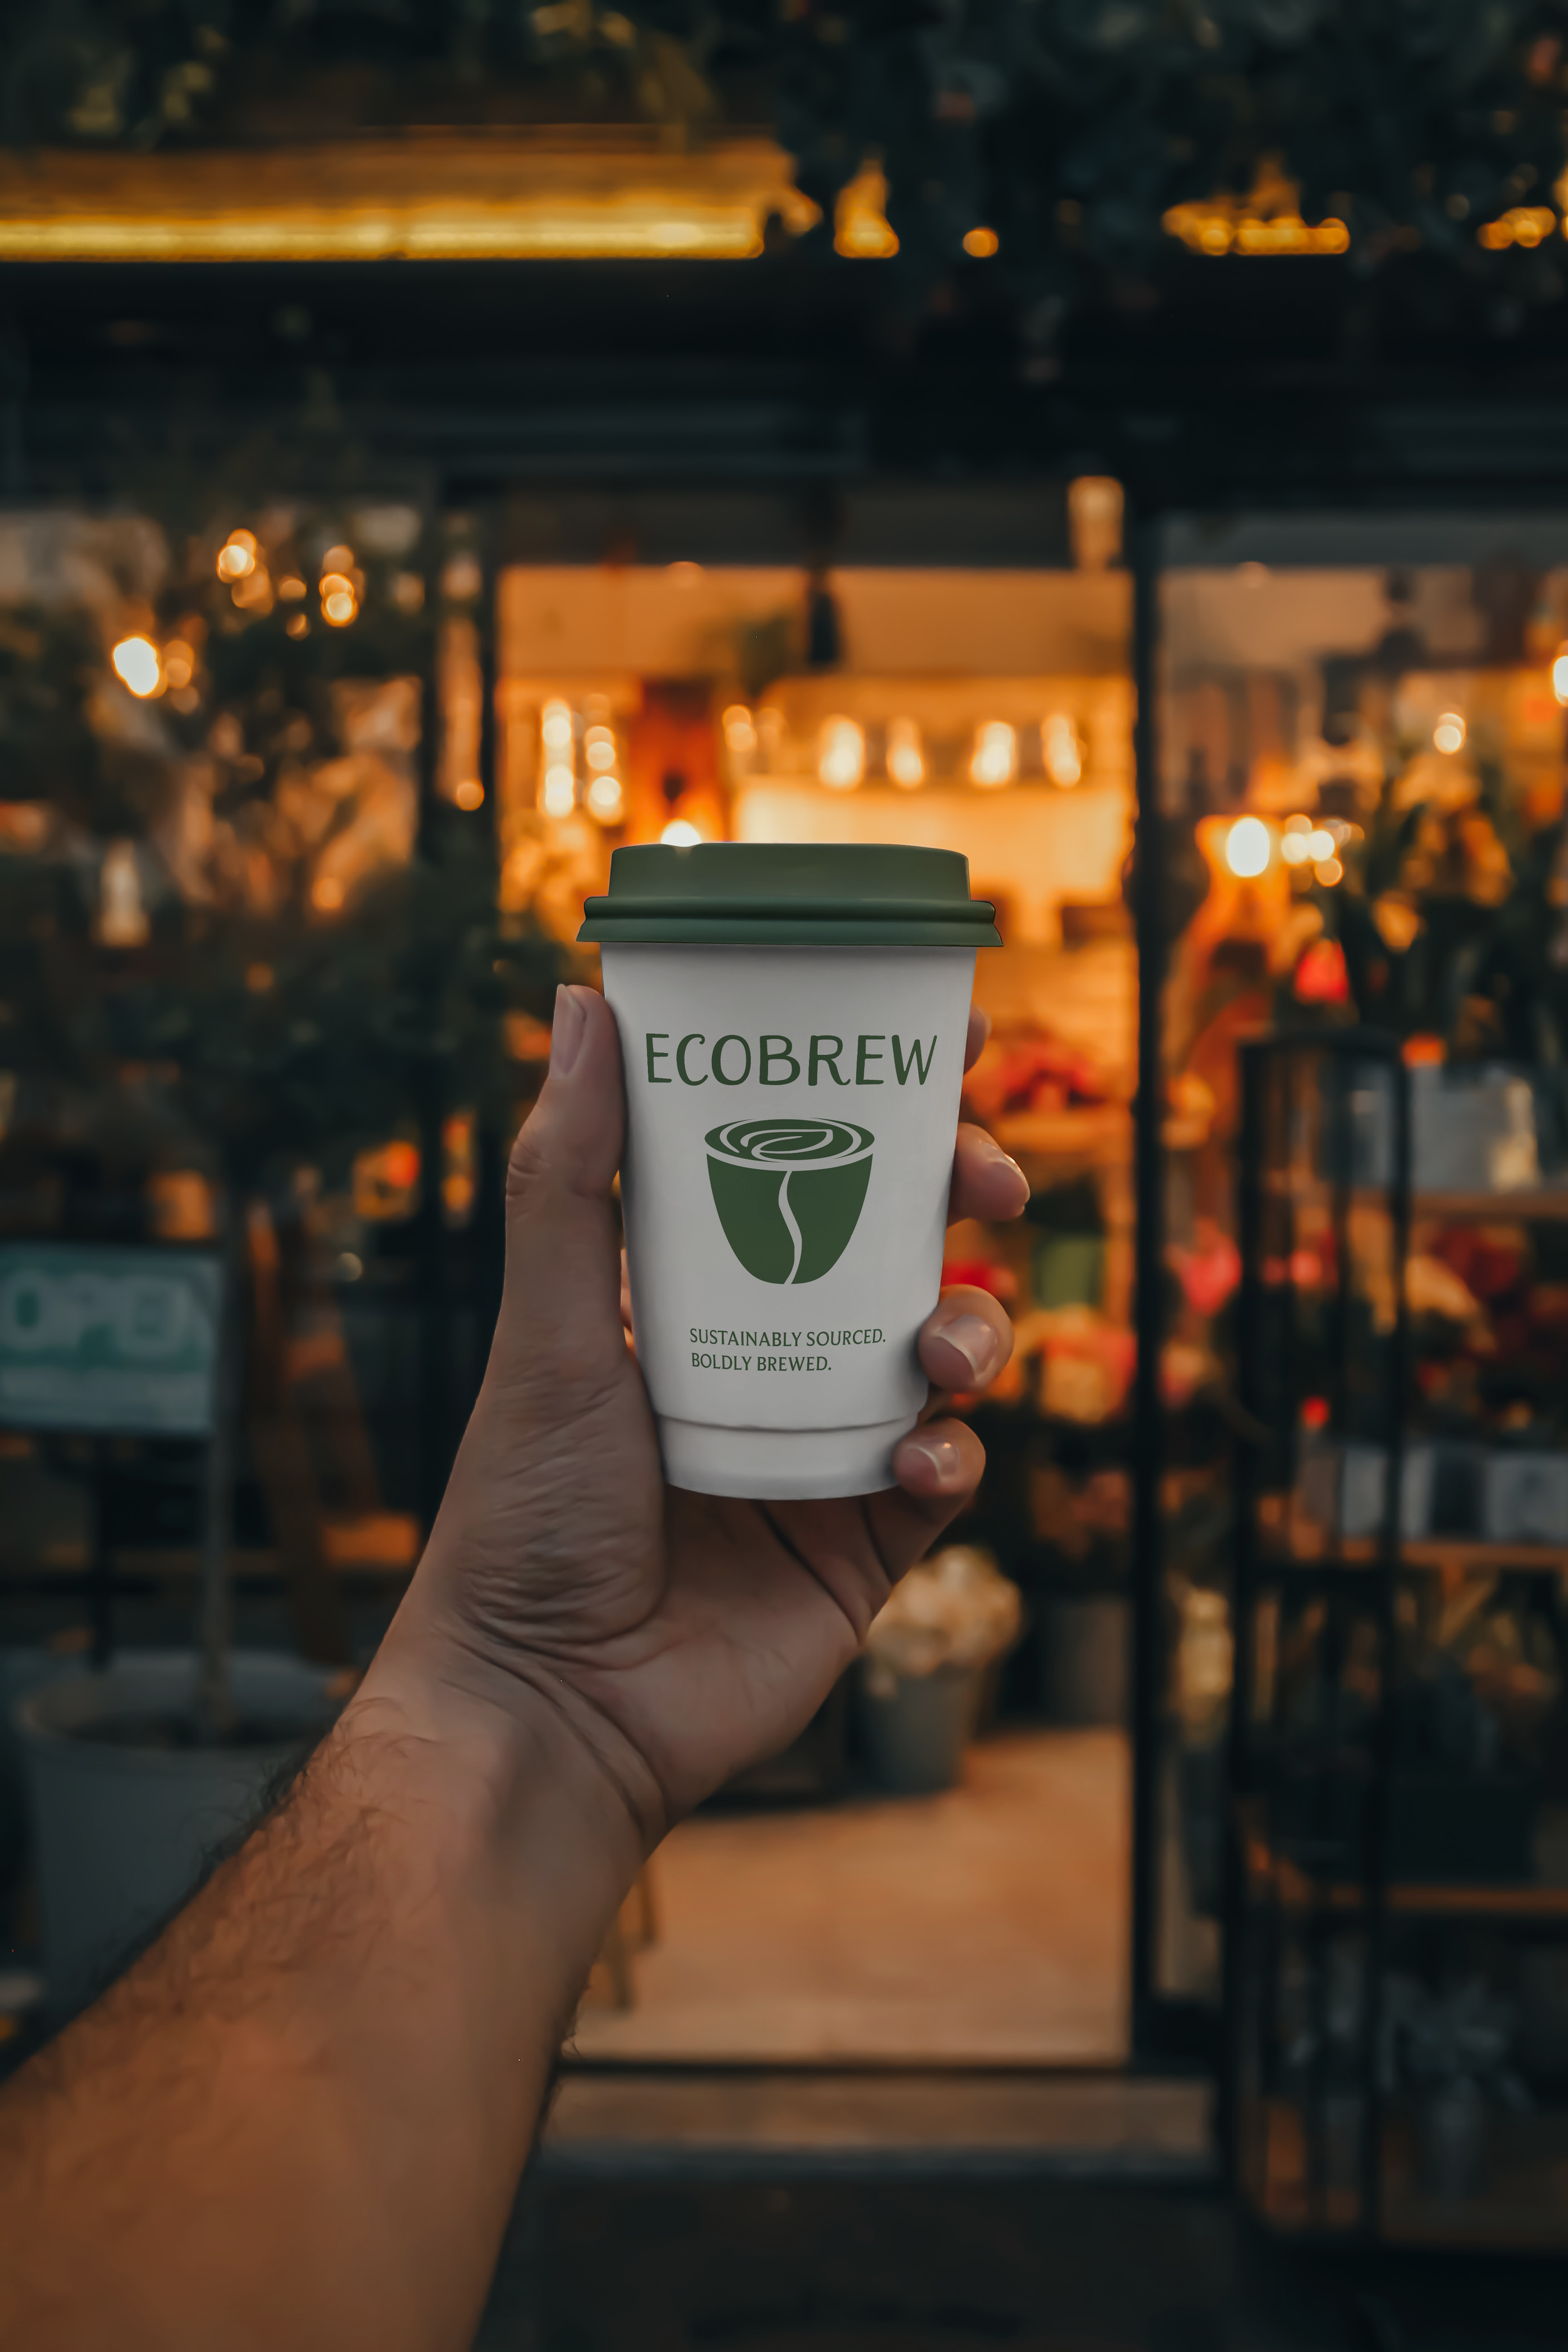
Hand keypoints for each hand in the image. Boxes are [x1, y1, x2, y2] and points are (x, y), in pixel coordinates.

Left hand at [385, 984, 1027, 1845]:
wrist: (550, 1707)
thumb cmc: (524, 1516)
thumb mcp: (549, 1330)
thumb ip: (568, 1177)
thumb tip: (581, 1001)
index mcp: (694, 1295)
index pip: (798, 1163)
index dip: (876, 1100)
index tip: (945, 1037)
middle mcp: (767, 1359)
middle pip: (898, 1245)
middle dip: (961, 1197)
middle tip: (991, 1180)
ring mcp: (823, 1451)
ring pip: (945, 1351)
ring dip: (973, 1326)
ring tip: (939, 1345)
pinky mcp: (863, 1543)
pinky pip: (945, 1476)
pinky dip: (948, 1456)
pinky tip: (913, 1463)